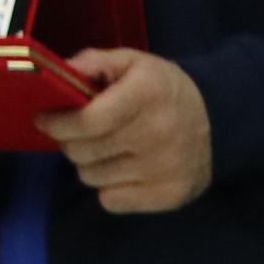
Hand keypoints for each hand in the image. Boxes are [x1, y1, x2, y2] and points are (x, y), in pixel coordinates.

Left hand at [38, 46, 212, 213]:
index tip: (44, 120)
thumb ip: (94, 62)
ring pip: (91, 178)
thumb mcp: (133, 63)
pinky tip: (125, 169)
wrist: (219, 119)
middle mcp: (157, 133)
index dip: (57, 124)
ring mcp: (165, 169)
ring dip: (91, 164)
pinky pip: (110, 201)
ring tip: (109, 149)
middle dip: (72, 142)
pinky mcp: (169, 195)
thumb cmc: (162, 89)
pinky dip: (109, 188)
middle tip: (83, 133)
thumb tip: (59, 71)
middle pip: (82, 152)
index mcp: (146, 95)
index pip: (86, 122)